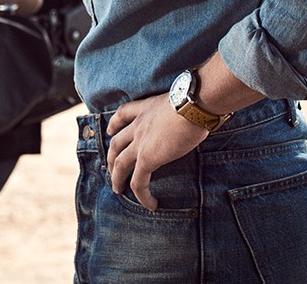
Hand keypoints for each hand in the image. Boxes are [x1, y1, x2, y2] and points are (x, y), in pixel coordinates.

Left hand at [105, 93, 208, 209]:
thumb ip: (180, 110)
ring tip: (117, 189)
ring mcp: (140, 142)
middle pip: (116, 142)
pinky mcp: (147, 158)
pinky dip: (142, 194)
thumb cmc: (195, 100)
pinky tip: (150, 204)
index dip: (114, 124)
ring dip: (116, 177)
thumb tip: (196, 116)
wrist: (191, 105)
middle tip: (110, 166)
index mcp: (145, 108)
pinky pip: (139, 181)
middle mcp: (138, 125)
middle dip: (111, 156)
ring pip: (120, 163)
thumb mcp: (181, 102)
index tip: (110, 130)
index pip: (123, 114)